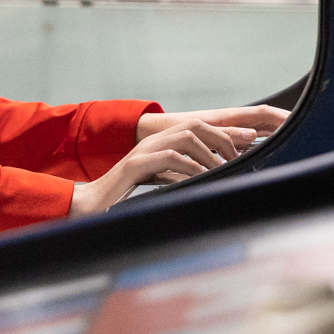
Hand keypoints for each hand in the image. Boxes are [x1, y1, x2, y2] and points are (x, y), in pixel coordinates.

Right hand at [71, 107, 288, 213]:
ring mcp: (143, 151)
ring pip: (185, 138)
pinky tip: (202, 179)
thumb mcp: (161, 184)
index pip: (197, 128)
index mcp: (160, 143)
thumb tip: (212, 179)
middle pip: (195, 126)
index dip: (222, 135)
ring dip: (209, 153)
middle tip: (237, 158)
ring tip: (223, 169)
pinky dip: (190, 167)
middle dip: (221, 139)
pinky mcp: (135, 165)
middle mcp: (153, 141)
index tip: (243, 149)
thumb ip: (182, 177)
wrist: (91, 207)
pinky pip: (170, 158)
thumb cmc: (126, 200)